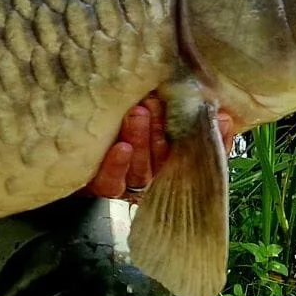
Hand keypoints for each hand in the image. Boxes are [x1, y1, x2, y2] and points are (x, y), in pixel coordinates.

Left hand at [81, 94, 237, 202]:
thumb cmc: (120, 126)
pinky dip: (117, 164)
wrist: (73, 145)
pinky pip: (112, 182)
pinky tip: (121, 147)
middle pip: (168, 161)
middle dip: (167, 132)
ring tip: (139, 113)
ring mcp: (130, 186)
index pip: (200, 156)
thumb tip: (221, 112)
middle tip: (161, 105)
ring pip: (141, 169)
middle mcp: (155, 177)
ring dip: (143, 141)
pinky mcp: (104, 189)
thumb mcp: (151, 113)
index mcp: (172, 163)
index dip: (216, 141)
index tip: (221, 119)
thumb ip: (181, 113)